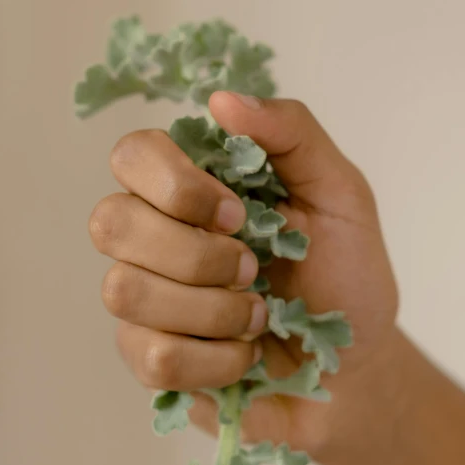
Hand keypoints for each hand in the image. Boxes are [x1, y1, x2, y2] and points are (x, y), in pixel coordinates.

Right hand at [89, 92, 398, 459]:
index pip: (131, 155)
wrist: (354, 364)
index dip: (175, 185)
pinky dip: (214, 362)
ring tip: (257, 318)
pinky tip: (245, 356)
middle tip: (254, 271)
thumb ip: (291, 133)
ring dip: (209, 311)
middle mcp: (154, 237)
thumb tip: (221, 99)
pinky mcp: (150, 359)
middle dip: (195, 254)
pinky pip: (152, 358)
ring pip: (123, 291)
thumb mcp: (340, 193)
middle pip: (110, 221)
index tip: (239, 214)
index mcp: (192, 188)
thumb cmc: (345, 274)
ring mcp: (145, 300)